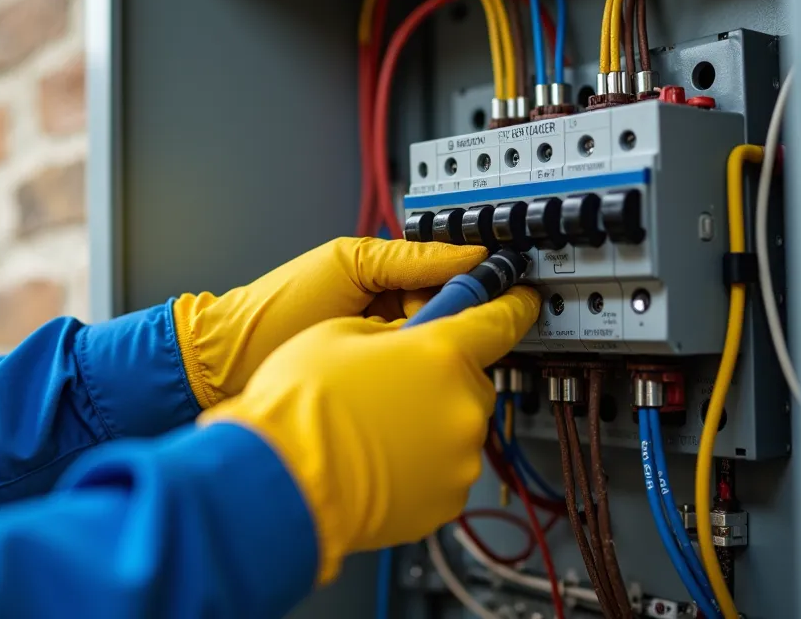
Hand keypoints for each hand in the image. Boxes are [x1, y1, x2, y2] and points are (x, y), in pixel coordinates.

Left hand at [173, 237, 487, 406]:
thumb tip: (470, 253)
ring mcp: (382, 352)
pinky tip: (398, 377)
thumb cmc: (275, 306)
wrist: (227, 362)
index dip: (473, 283)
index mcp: (386, 277)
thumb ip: (408, 259)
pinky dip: (409, 378)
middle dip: (439, 320)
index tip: (502, 287)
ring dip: (423, 351)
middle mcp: (389, 315)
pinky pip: (410, 381)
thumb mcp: (347, 265)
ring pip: (432, 351)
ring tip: (397, 349)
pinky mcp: (375, 388)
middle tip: (415, 323)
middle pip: (447, 317)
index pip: (449, 277)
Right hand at [199, 286, 540, 581]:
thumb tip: (405, 340)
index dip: (512, 305)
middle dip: (440, 375)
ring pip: (456, 424)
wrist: (280, 483)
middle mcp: (462, 404)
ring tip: (374, 428)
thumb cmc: (299, 406)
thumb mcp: (338, 333)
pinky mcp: (447, 498)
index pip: (500, 320)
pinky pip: (445, 468)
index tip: (520, 301)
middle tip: (393, 381)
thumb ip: (391, 331)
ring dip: (428, 420)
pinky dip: (421, 462)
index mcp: (441, 352)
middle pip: (471, 377)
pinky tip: (378, 459)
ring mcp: (459, 456)